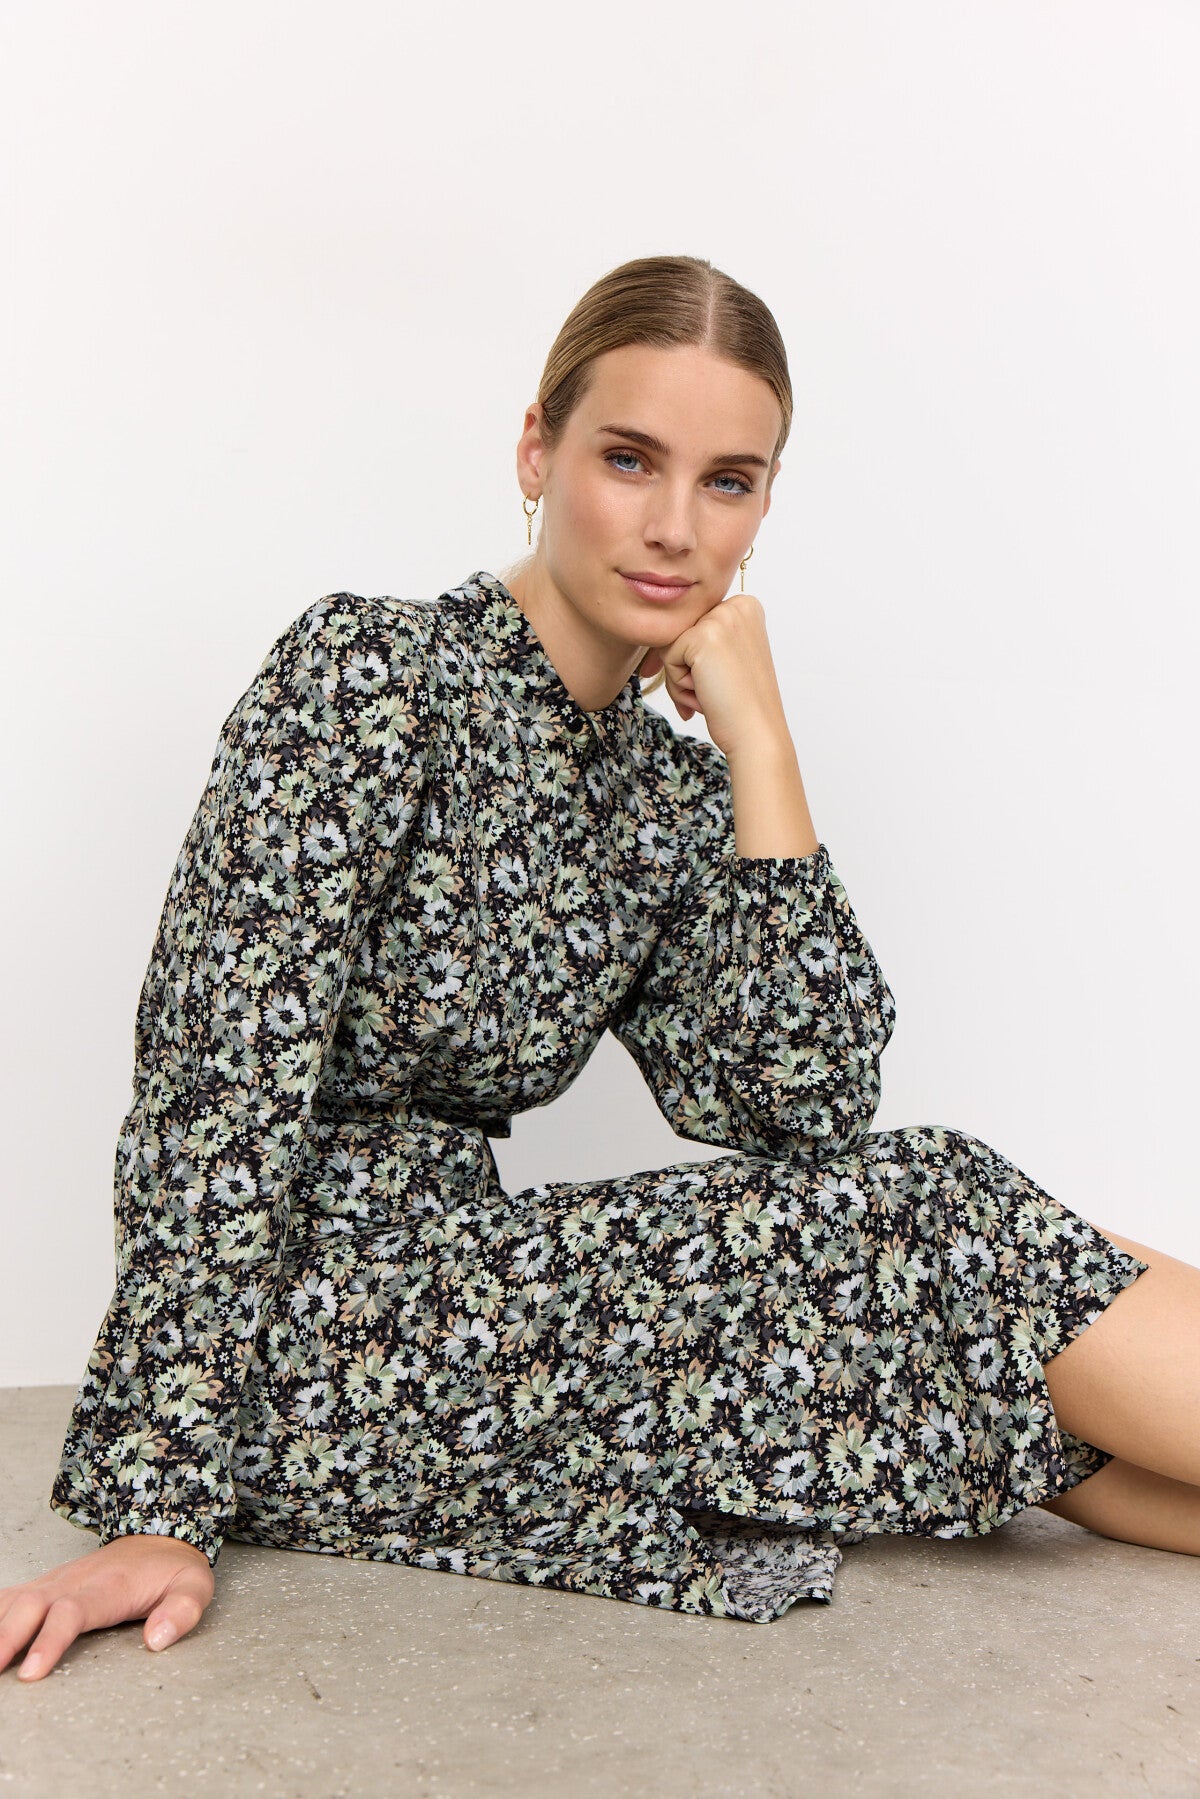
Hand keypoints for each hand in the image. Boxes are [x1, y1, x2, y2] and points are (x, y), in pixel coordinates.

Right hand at [0, 1534, 214, 1680]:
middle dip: (6, 1638)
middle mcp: (74, 1581)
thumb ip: (182, 1611)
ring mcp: (56, 1581)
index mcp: (109, 1586)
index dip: (49, 1641)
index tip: (32, 1672)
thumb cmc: (171, 1569)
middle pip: (32, 1605)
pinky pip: (10, 1597)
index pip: (72, 1612)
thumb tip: (157, 1639)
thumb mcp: (195, 1586)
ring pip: (15, 1599)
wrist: (158, 1536)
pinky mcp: (46, 1585)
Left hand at [638, 592, 792, 762]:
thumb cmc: (740, 705)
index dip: (693, 660)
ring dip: (681, 680)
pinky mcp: (703, 637)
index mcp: (746, 606)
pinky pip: (667, 658)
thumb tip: (658, 633)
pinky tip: (706, 696)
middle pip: (681, 633)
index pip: (695, 626)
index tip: (714, 683)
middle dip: (687, 671)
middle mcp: (737, 605)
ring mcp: (721, 618)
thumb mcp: (726, 659)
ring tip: (710, 695)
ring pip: (671, 646)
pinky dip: (678, 685)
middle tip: (712, 694)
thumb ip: (704, 638)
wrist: (757, 734)